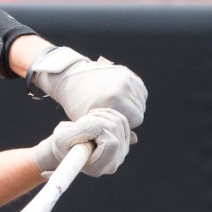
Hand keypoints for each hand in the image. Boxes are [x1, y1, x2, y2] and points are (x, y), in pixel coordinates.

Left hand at [26, 48, 146, 127]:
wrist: (71, 79)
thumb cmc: (79, 105)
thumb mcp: (92, 122)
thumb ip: (114, 131)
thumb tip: (135, 140)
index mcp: (115, 99)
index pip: (136, 119)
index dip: (126, 124)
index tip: (112, 122)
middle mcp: (123, 87)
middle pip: (140, 109)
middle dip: (130, 115)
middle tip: (114, 115)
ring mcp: (126, 77)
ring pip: (140, 99)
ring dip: (132, 106)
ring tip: (116, 107)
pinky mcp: (126, 72)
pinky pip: (140, 89)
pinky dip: (134, 96)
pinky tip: (121, 99)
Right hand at [31, 108, 134, 176]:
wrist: (66, 146)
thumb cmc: (61, 143)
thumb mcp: (61, 137)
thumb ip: (80, 131)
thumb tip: (101, 125)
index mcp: (98, 168)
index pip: (112, 143)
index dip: (99, 130)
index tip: (83, 131)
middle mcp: (113, 164)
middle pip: (116, 129)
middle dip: (97, 119)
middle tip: (81, 123)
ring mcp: (121, 154)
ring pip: (120, 122)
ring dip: (101, 115)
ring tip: (86, 122)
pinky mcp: (123, 142)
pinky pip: (122, 120)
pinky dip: (107, 114)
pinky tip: (94, 120)